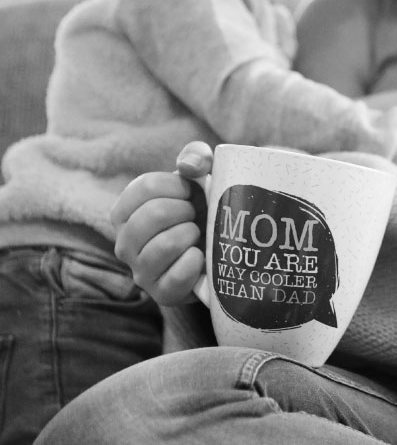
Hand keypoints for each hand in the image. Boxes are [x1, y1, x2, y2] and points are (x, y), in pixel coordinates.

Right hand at [110, 141, 213, 305]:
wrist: (218, 251)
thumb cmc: (202, 208)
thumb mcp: (199, 177)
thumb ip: (194, 157)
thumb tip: (191, 166)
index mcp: (126, 210)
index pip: (144, 187)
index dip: (177, 185)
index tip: (191, 191)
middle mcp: (125, 242)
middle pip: (153, 215)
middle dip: (184, 210)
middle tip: (196, 214)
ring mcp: (140, 271)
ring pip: (162, 246)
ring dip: (190, 234)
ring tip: (198, 234)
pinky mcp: (161, 294)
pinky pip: (175, 278)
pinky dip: (194, 263)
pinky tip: (200, 256)